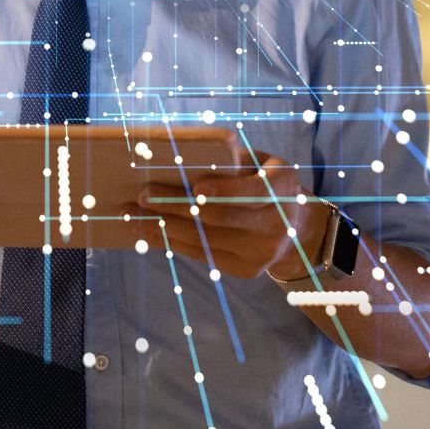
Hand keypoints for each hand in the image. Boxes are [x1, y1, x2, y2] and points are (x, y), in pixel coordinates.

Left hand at [135, 153, 323, 280]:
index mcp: (284, 188)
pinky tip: (151, 232)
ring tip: (134, 216)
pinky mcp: (248, 271)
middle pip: (220, 218)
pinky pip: (204, 255)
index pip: (254, 191)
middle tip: (143, 196)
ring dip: (164, 228)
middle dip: (176, 207)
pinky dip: (174, 243)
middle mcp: (278, 225)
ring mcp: (263, 253)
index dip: (225, 191)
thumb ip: (230, 160)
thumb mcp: (258, 162)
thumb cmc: (263, 180)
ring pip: (205, 240)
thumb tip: (176, 157)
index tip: (196, 188)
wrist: (295, 226)